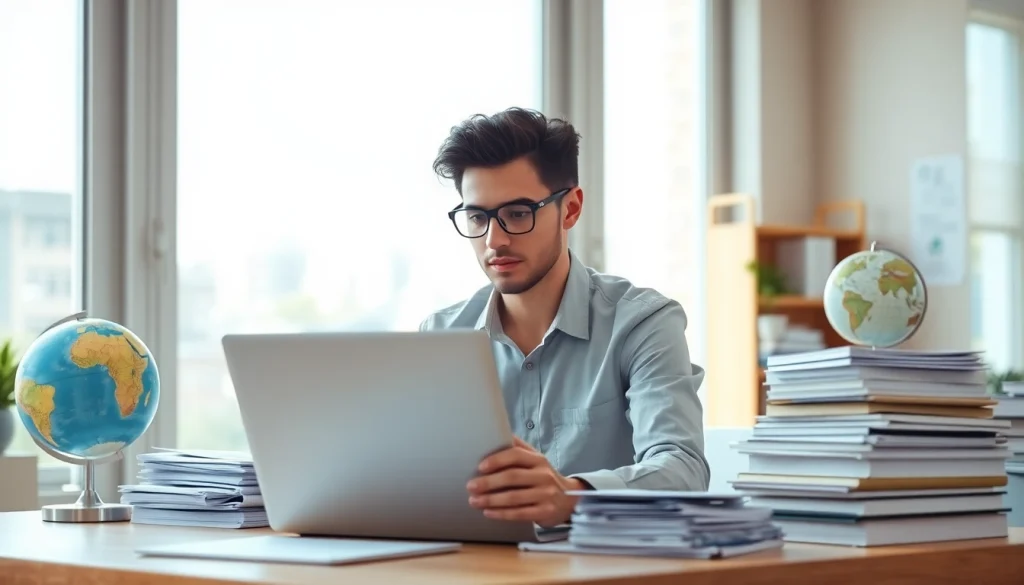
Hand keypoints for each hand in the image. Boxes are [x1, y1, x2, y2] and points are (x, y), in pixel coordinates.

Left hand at [466, 436, 585, 527]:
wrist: (569, 500)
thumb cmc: (543, 477)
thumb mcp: (535, 460)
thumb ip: (518, 448)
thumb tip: (495, 432)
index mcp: (538, 459)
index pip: (516, 455)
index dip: (497, 460)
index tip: (480, 467)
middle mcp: (543, 475)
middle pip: (513, 477)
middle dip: (489, 482)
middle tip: (470, 486)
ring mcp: (546, 494)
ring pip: (514, 497)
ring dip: (491, 500)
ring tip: (474, 501)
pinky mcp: (545, 511)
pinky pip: (520, 513)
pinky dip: (502, 514)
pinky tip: (488, 512)